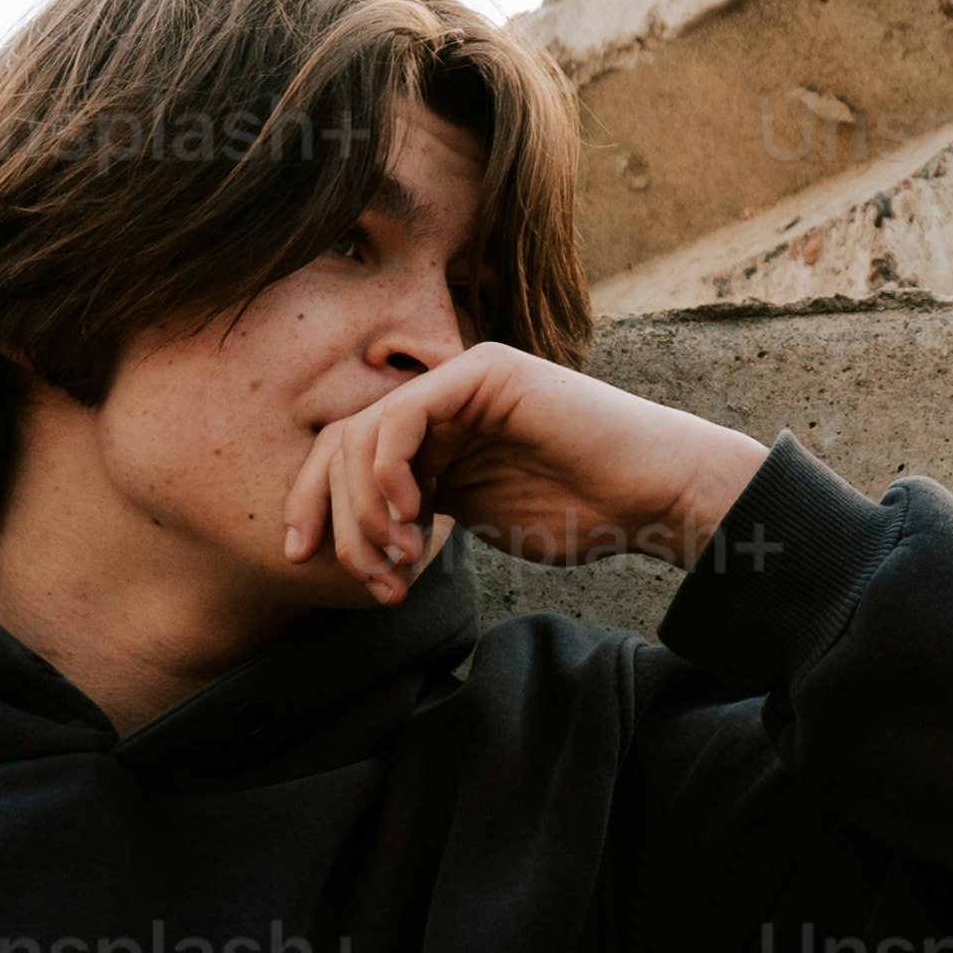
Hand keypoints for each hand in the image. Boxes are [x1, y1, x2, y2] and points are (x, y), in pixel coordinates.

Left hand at [288, 342, 775, 587]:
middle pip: (338, 445)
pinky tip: (417, 514)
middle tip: (377, 578)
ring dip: (367, 510)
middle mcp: (438, 400)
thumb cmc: (579, 513)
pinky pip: (399, 416)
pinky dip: (388, 471)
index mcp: (433, 432)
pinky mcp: (482, 374)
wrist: (650, 495)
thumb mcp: (473, 517)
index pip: (341, 457)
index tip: (302, 559)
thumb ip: (414, 515)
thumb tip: (351, 544)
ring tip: (402, 557)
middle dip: (339, 521)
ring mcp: (459, 382)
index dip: (312, 505)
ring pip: (360, 434)